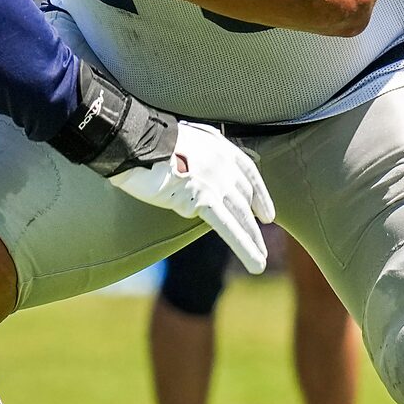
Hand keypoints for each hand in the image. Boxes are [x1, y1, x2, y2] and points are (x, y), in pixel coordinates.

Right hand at [112, 120, 273, 274]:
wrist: (137, 140)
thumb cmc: (148, 139)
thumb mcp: (182, 139)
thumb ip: (195, 154)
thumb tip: (191, 168)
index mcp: (220, 147)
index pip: (249, 174)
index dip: (260, 196)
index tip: (266, 213)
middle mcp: (223, 164)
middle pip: (244, 198)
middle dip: (254, 222)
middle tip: (261, 242)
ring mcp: (215, 182)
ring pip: (240, 216)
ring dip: (254, 240)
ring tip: (262, 260)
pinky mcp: (202, 199)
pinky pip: (227, 227)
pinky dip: (244, 247)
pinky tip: (256, 264)